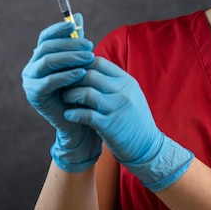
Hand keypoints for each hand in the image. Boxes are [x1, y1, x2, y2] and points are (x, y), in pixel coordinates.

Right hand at [21, 13, 101, 172]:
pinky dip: (66, 75)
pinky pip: (48, 82)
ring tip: (90, 57)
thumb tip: (78, 16)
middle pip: (47, 47)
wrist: (79, 120)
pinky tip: (81, 73)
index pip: (46, 37)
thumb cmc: (80, 89)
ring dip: (70, 57)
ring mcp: (30, 80)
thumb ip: (77, 42)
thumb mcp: (80, 63)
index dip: (59, 28)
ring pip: (47, 62)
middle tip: (90, 45)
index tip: (75, 24)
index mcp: (41, 56)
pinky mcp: (34, 95)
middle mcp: (32, 66)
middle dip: (69, 44)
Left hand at [62, 57, 193, 190]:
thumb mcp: (129, 95)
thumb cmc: (134, 119)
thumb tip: (89, 66)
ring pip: (86, 93)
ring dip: (70, 95)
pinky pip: (86, 115)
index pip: (98, 62)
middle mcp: (123, 92)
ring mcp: (117, 109)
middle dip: (72, 79)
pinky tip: (68, 115)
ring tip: (65, 99)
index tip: (70, 73)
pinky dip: (73, 114)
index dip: (80, 65)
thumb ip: (113, 81)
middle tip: (62, 85)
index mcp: (127, 82)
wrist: (147, 147)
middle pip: (90, 75)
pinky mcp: (110, 126)